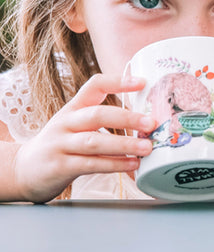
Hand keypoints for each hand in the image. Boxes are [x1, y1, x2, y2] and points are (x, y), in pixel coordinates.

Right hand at [11, 74, 155, 202]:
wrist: (24, 170)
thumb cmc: (61, 145)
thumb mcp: (75, 125)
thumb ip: (102, 119)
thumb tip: (145, 119)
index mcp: (73, 108)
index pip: (94, 86)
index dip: (118, 82)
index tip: (143, 82)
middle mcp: (66, 123)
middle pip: (97, 115)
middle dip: (127, 118)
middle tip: (151, 123)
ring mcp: (60, 145)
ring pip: (94, 141)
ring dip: (124, 144)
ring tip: (146, 148)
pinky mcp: (59, 167)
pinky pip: (90, 164)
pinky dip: (113, 165)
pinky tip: (131, 165)